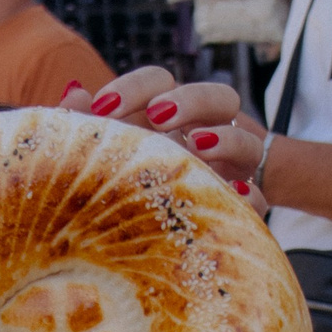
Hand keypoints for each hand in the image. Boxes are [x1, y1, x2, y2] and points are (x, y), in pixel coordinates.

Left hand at [65, 72, 268, 191]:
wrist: (154, 248)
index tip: (102, 108)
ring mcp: (229, 169)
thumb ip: (87, 130)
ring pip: (246, 139)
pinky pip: (258, 197)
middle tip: (157, 117)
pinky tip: (230, 195)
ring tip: (197, 147)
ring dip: (225, 139)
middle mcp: (202, 135)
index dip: (135, 87)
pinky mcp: (241, 205)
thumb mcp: (100, 162)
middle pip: (218, 96)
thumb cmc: (116, 194)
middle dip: (189, 100)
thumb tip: (73, 92)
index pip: (159, 82)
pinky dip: (249, 195)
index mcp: (165, 119)